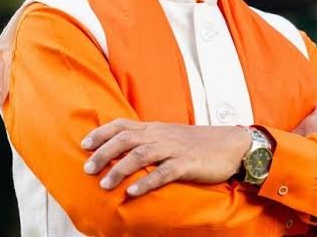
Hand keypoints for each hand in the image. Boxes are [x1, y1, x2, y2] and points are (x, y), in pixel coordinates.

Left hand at [81, 119, 250, 196]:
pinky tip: (134, 192)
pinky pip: (164, 172)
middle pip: (127, 138)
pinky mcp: (187, 163)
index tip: (84, 143)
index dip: (102, 133)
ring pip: (141, 154)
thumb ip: (149, 140)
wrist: (231, 144)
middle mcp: (161, 135)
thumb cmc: (198, 143)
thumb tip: (124, 151)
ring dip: (120, 169)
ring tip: (105, 183)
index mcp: (155, 128)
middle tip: (87, 167)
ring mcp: (174, 148)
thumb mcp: (170, 136)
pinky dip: (147, 182)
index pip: (123, 125)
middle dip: (104, 152)